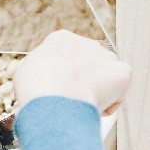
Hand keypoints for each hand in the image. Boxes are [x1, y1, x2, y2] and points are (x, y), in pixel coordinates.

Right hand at [13, 30, 131, 116]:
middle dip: (83, 84)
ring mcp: (106, 56)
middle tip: (72, 102)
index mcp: (60, 40)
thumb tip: (46, 82)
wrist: (54, 99)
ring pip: (106, 76)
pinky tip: (96, 109)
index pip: (66, 57)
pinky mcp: (122, 71)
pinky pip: (120, 90)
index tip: (59, 91)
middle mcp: (86, 43)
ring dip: (98, 92)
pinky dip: (112, 102)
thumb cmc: (36, 90)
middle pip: (88, 66)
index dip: (62, 77)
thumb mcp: (26, 74)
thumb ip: (41, 72)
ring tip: (82, 107)